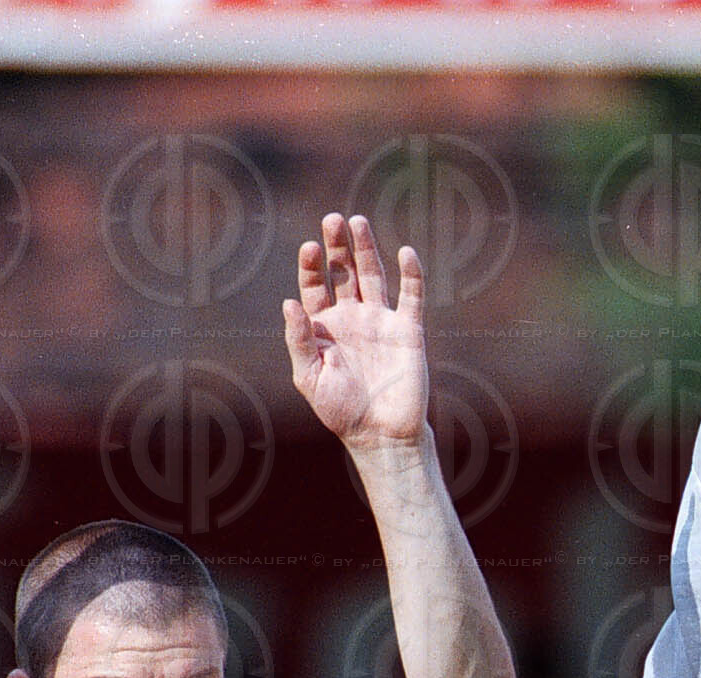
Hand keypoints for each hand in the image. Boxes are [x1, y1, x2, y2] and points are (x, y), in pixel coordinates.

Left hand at [283, 214, 426, 450]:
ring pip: (374, 275)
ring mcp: (381, 322)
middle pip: (344, 272)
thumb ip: (299, 340)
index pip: (315, 286)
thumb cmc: (341, 411)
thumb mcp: (309, 378)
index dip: (312, 265)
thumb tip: (288, 302)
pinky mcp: (408, 331)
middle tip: (332, 219)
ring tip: (357, 221)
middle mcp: (353, 319)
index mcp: (326, 328)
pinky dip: (411, 274)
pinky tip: (405, 252)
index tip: (310, 248)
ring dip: (366, 249)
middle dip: (337, 246)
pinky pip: (411, 297)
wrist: (381, 435)